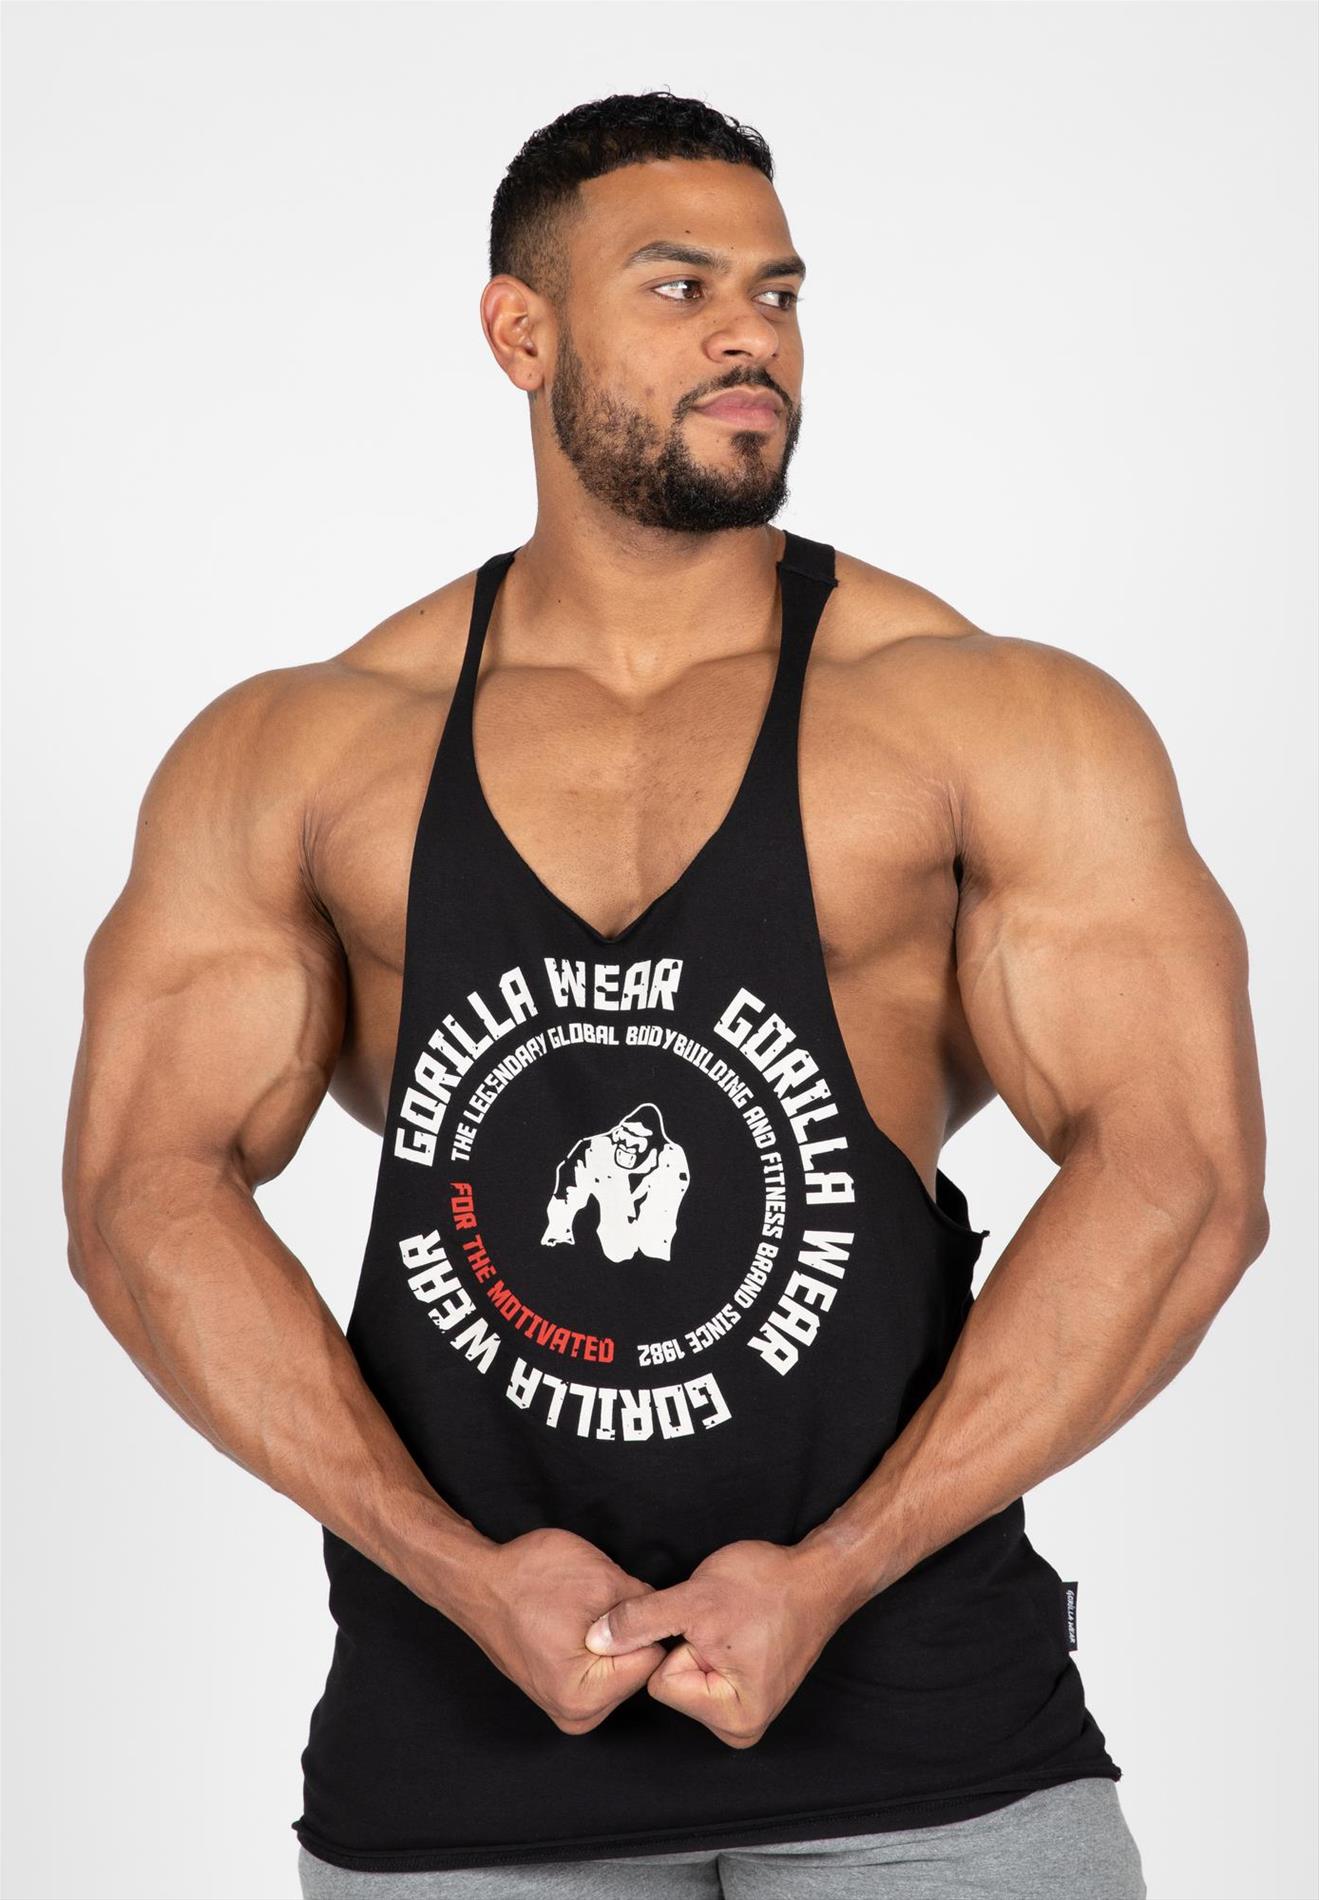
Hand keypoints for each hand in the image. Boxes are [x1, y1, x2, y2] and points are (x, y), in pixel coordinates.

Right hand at [465, 1526, 667, 1732]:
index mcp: (583, 1696)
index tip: (620, 1600)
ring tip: (581, 1610)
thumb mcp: (602, 1579)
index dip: (645, 1622)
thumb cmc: (527, 1578)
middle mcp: (574, 1715)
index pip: (651, 1660)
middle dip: (628, 1632)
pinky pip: (602, 1669)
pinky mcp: (562, 1693)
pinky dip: (599, 1643)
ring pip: (622, 1667)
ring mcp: (566, 1708)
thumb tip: (667, 1618)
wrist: (477, 1581)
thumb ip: (646, 1606)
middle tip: (594, 1602)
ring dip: (614, 1637)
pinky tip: (575, 1620)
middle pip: (637, 1669)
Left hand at [583, 1538, 847, 1748]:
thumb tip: (594, 1641)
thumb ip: (639, 1622)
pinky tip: (734, 1626)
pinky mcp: (743, 1691)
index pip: (660, 1683)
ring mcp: (742, 1711)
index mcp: (732, 1718)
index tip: (713, 1624)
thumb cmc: (767, 1587)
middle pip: (672, 1683)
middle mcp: (739, 1727)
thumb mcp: (695, 1599)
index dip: (678, 1642)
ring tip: (731, 1623)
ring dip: (699, 1640)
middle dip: (687, 1644)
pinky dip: (709, 1641)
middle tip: (723, 1621)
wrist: (817, 1574)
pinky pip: (702, 1668)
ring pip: (685, 1672)